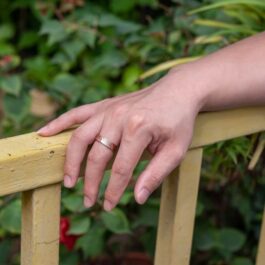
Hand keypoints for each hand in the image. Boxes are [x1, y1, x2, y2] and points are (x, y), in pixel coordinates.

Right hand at [37, 66, 205, 210]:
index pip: (120, 169)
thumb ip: (156, 174)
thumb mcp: (176, 150)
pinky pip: (76, 113)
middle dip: (90, 183)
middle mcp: (118, 117)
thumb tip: (138, 197)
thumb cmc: (179, 121)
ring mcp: (108, 109)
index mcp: (138, 129)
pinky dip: (58, 123)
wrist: (178, 90)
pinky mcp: (104, 105)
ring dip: (71, 161)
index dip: (113, 191)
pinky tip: (44, 133)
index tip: (109, 206)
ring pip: (80, 137)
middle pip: (96, 156)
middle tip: (88, 202)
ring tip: (68, 181)